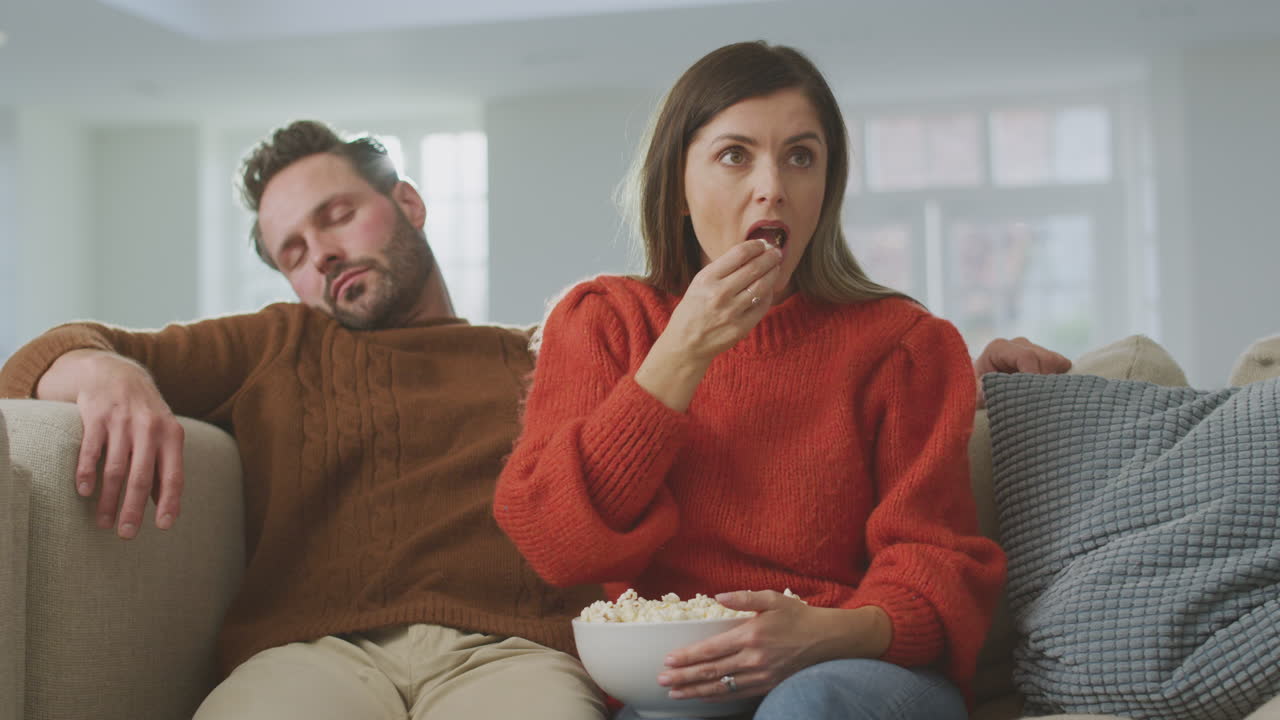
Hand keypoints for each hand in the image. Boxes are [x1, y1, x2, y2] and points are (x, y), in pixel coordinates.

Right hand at [37, 349, 184, 538]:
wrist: (117, 375)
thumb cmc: (144, 415)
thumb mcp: (164, 435)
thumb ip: (164, 467)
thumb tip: (166, 506)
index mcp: (172, 436)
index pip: (173, 475)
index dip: (169, 502)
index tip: (164, 526)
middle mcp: (150, 429)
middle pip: (142, 477)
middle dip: (133, 509)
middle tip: (126, 534)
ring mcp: (123, 422)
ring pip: (116, 469)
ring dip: (108, 499)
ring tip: (103, 522)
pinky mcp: (97, 416)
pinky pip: (91, 450)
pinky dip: (87, 472)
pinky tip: (85, 492)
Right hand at [635, 240, 781, 410]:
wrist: (686, 343)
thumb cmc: (693, 309)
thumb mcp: (699, 283)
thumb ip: (723, 269)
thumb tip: (751, 252)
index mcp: (707, 279)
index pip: (739, 254)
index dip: (755, 245)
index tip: (762, 243)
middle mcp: (719, 294)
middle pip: (754, 268)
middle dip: (770, 257)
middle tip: (776, 252)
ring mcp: (732, 312)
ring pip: (762, 286)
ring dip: (773, 273)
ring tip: (776, 267)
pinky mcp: (741, 327)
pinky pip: (762, 306)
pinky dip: (768, 294)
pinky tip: (768, 288)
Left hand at [656, 590, 886, 701]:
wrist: (829, 640)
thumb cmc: (799, 617)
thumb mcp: (772, 599)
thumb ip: (743, 597)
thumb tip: (717, 596)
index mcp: (751, 635)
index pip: (711, 650)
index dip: (687, 657)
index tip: (669, 661)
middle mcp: (753, 659)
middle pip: (711, 672)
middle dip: (684, 677)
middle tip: (663, 680)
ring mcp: (760, 676)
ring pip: (721, 688)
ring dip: (695, 691)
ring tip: (675, 693)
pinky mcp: (767, 685)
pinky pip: (736, 694)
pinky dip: (716, 697)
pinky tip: (702, 697)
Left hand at [973, 336, 1071, 407]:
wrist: (980, 391)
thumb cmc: (975, 392)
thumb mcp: (973, 394)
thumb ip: (980, 393)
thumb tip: (988, 394)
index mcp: (999, 348)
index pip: (1027, 357)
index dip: (1035, 377)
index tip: (1034, 397)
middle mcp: (1019, 344)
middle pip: (1046, 358)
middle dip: (1046, 382)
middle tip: (1038, 402)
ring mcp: (1034, 350)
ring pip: (1058, 363)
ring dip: (1053, 383)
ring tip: (1040, 400)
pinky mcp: (1046, 360)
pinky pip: (1062, 368)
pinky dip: (1059, 382)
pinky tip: (1049, 395)